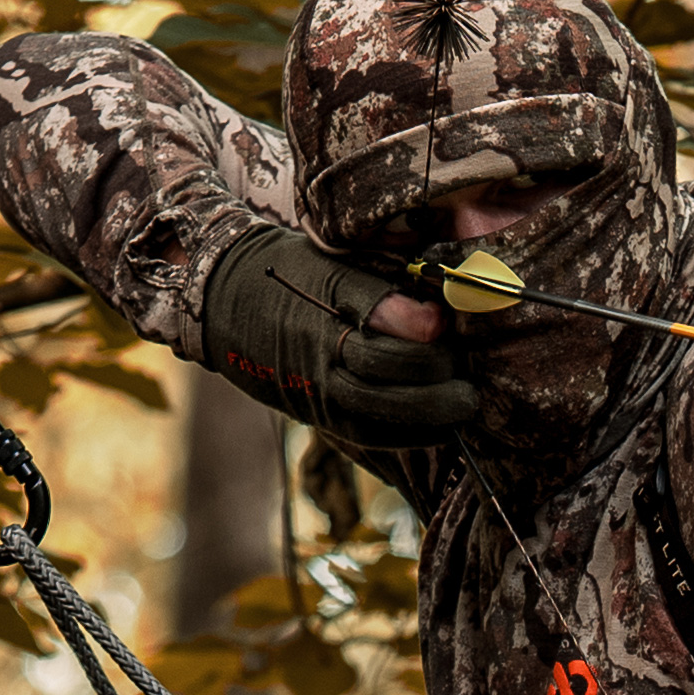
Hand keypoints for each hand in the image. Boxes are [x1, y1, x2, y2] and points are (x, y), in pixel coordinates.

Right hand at [198, 226, 477, 449]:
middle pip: (386, 367)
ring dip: (430, 411)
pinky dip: (408, 434)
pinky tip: (439, 428)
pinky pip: (367, 434)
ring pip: (379, 409)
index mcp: (325, 297)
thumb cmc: (289, 272)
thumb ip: (383, 285)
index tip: (445, 321)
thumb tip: (437, 319)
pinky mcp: (318, 411)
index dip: (420, 324)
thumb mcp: (330, 260)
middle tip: (469, 371)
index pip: (378, 315)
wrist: (224, 304)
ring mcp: (316, 385)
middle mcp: (319, 345)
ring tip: (464, 403)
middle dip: (436, 372)